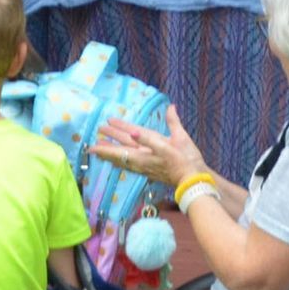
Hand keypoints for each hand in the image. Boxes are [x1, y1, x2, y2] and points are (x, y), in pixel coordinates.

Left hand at [91, 105, 205, 189]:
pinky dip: (120, 163)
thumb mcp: (182, 139)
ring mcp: (145, 167)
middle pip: (122, 150)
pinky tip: (114, 163)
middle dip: (108, 143)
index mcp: (151, 147)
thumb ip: (174, 123)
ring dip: (109, 153)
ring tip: (97, 149)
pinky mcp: (147, 173)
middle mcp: (144, 158)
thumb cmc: (188, 159)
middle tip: (95, 136)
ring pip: (123, 159)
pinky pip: (129, 167)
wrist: (193, 182)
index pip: (131, 137)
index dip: (120, 129)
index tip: (108, 122)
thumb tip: (170, 108)